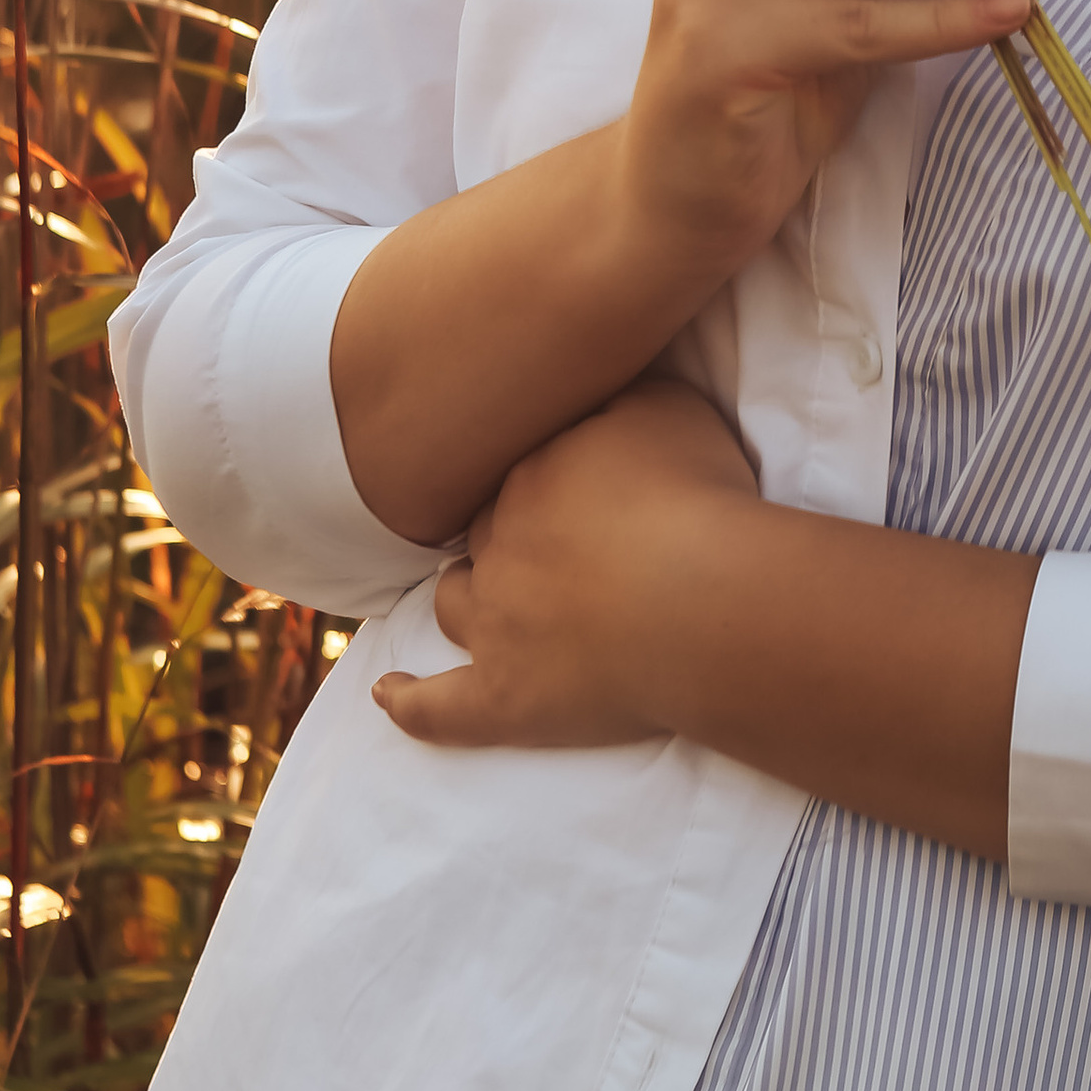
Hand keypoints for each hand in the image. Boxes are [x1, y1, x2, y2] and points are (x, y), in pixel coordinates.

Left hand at [371, 378, 761, 751]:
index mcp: (532, 477)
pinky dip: (409, 702)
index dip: (549, 477)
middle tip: (552, 542)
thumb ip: (622, 390)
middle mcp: (499, 546)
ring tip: (475, 593)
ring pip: (456, 601)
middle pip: (487, 533)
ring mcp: (495, 627)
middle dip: (508, 534)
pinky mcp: (505, 700)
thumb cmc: (696, 496)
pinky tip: (386, 693)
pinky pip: (439, 709)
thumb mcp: (668, 406)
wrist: (704, 600)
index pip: (523, 470)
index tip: (580, 484)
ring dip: (462, 593)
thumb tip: (597, 380)